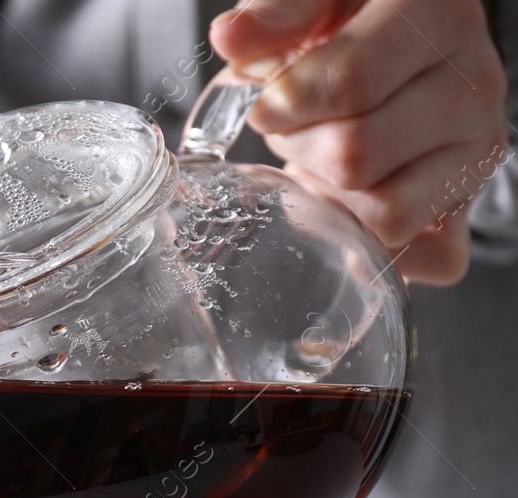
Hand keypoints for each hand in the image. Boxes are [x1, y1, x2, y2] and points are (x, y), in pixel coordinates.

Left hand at [211, 0, 508, 284]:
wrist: (399, 43)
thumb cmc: (352, 20)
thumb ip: (276, 12)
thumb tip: (233, 38)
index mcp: (437, 18)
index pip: (350, 81)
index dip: (287, 103)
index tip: (267, 104)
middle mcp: (472, 84)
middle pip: (356, 155)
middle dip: (303, 149)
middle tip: (298, 129)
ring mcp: (478, 146)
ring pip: (385, 213)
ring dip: (333, 197)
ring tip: (325, 158)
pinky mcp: (468, 200)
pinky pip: (429, 258)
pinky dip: (376, 249)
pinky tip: (346, 209)